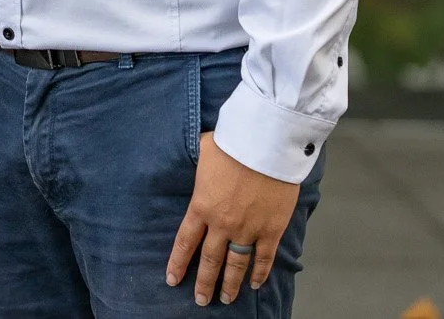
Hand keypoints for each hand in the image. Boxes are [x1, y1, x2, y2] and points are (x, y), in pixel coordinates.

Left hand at [165, 131, 300, 304]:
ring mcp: (247, 229)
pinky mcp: (271, 230)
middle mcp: (221, 224)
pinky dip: (260, 273)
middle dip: (204, 283)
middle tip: (201, 300)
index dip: (178, 264)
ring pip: (236, 265)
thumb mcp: (204, 150)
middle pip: (210, 260)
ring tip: (226, 298)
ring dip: (230, 284)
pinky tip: (255, 284)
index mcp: (201, 206)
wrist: (266, 146)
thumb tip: (199, 155)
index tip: (172, 280)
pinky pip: (264, 258)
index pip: (185, 242)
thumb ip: (200, 162)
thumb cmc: (233, 143)